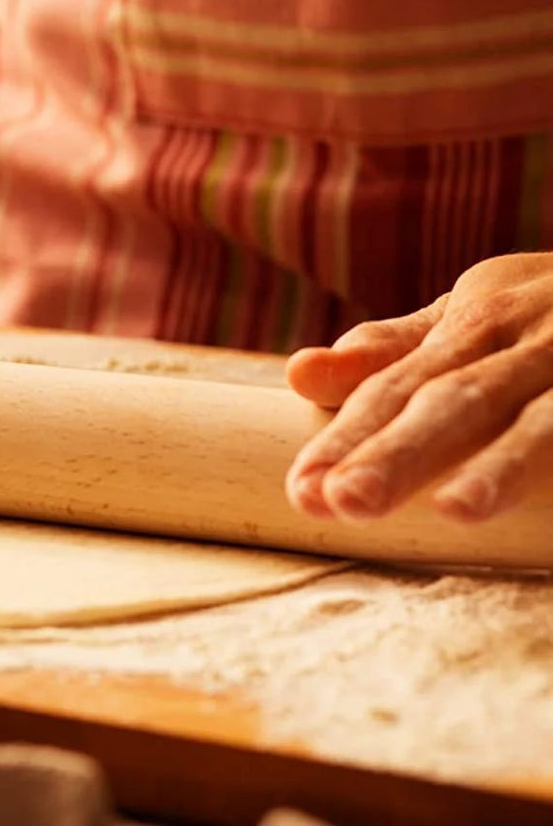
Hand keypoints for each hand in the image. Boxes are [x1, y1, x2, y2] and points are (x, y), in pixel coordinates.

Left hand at [284, 252, 552, 522]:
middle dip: (402, 451)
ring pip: (549, 419)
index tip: (301, 491)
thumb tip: (297, 373)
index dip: (348, 437)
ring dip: (507, 464)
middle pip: (460, 399)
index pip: (398, 386)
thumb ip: (396, 352)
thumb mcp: (479, 315)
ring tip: (458, 510)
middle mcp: (538, 338)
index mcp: (481, 322)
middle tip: (344, 502)